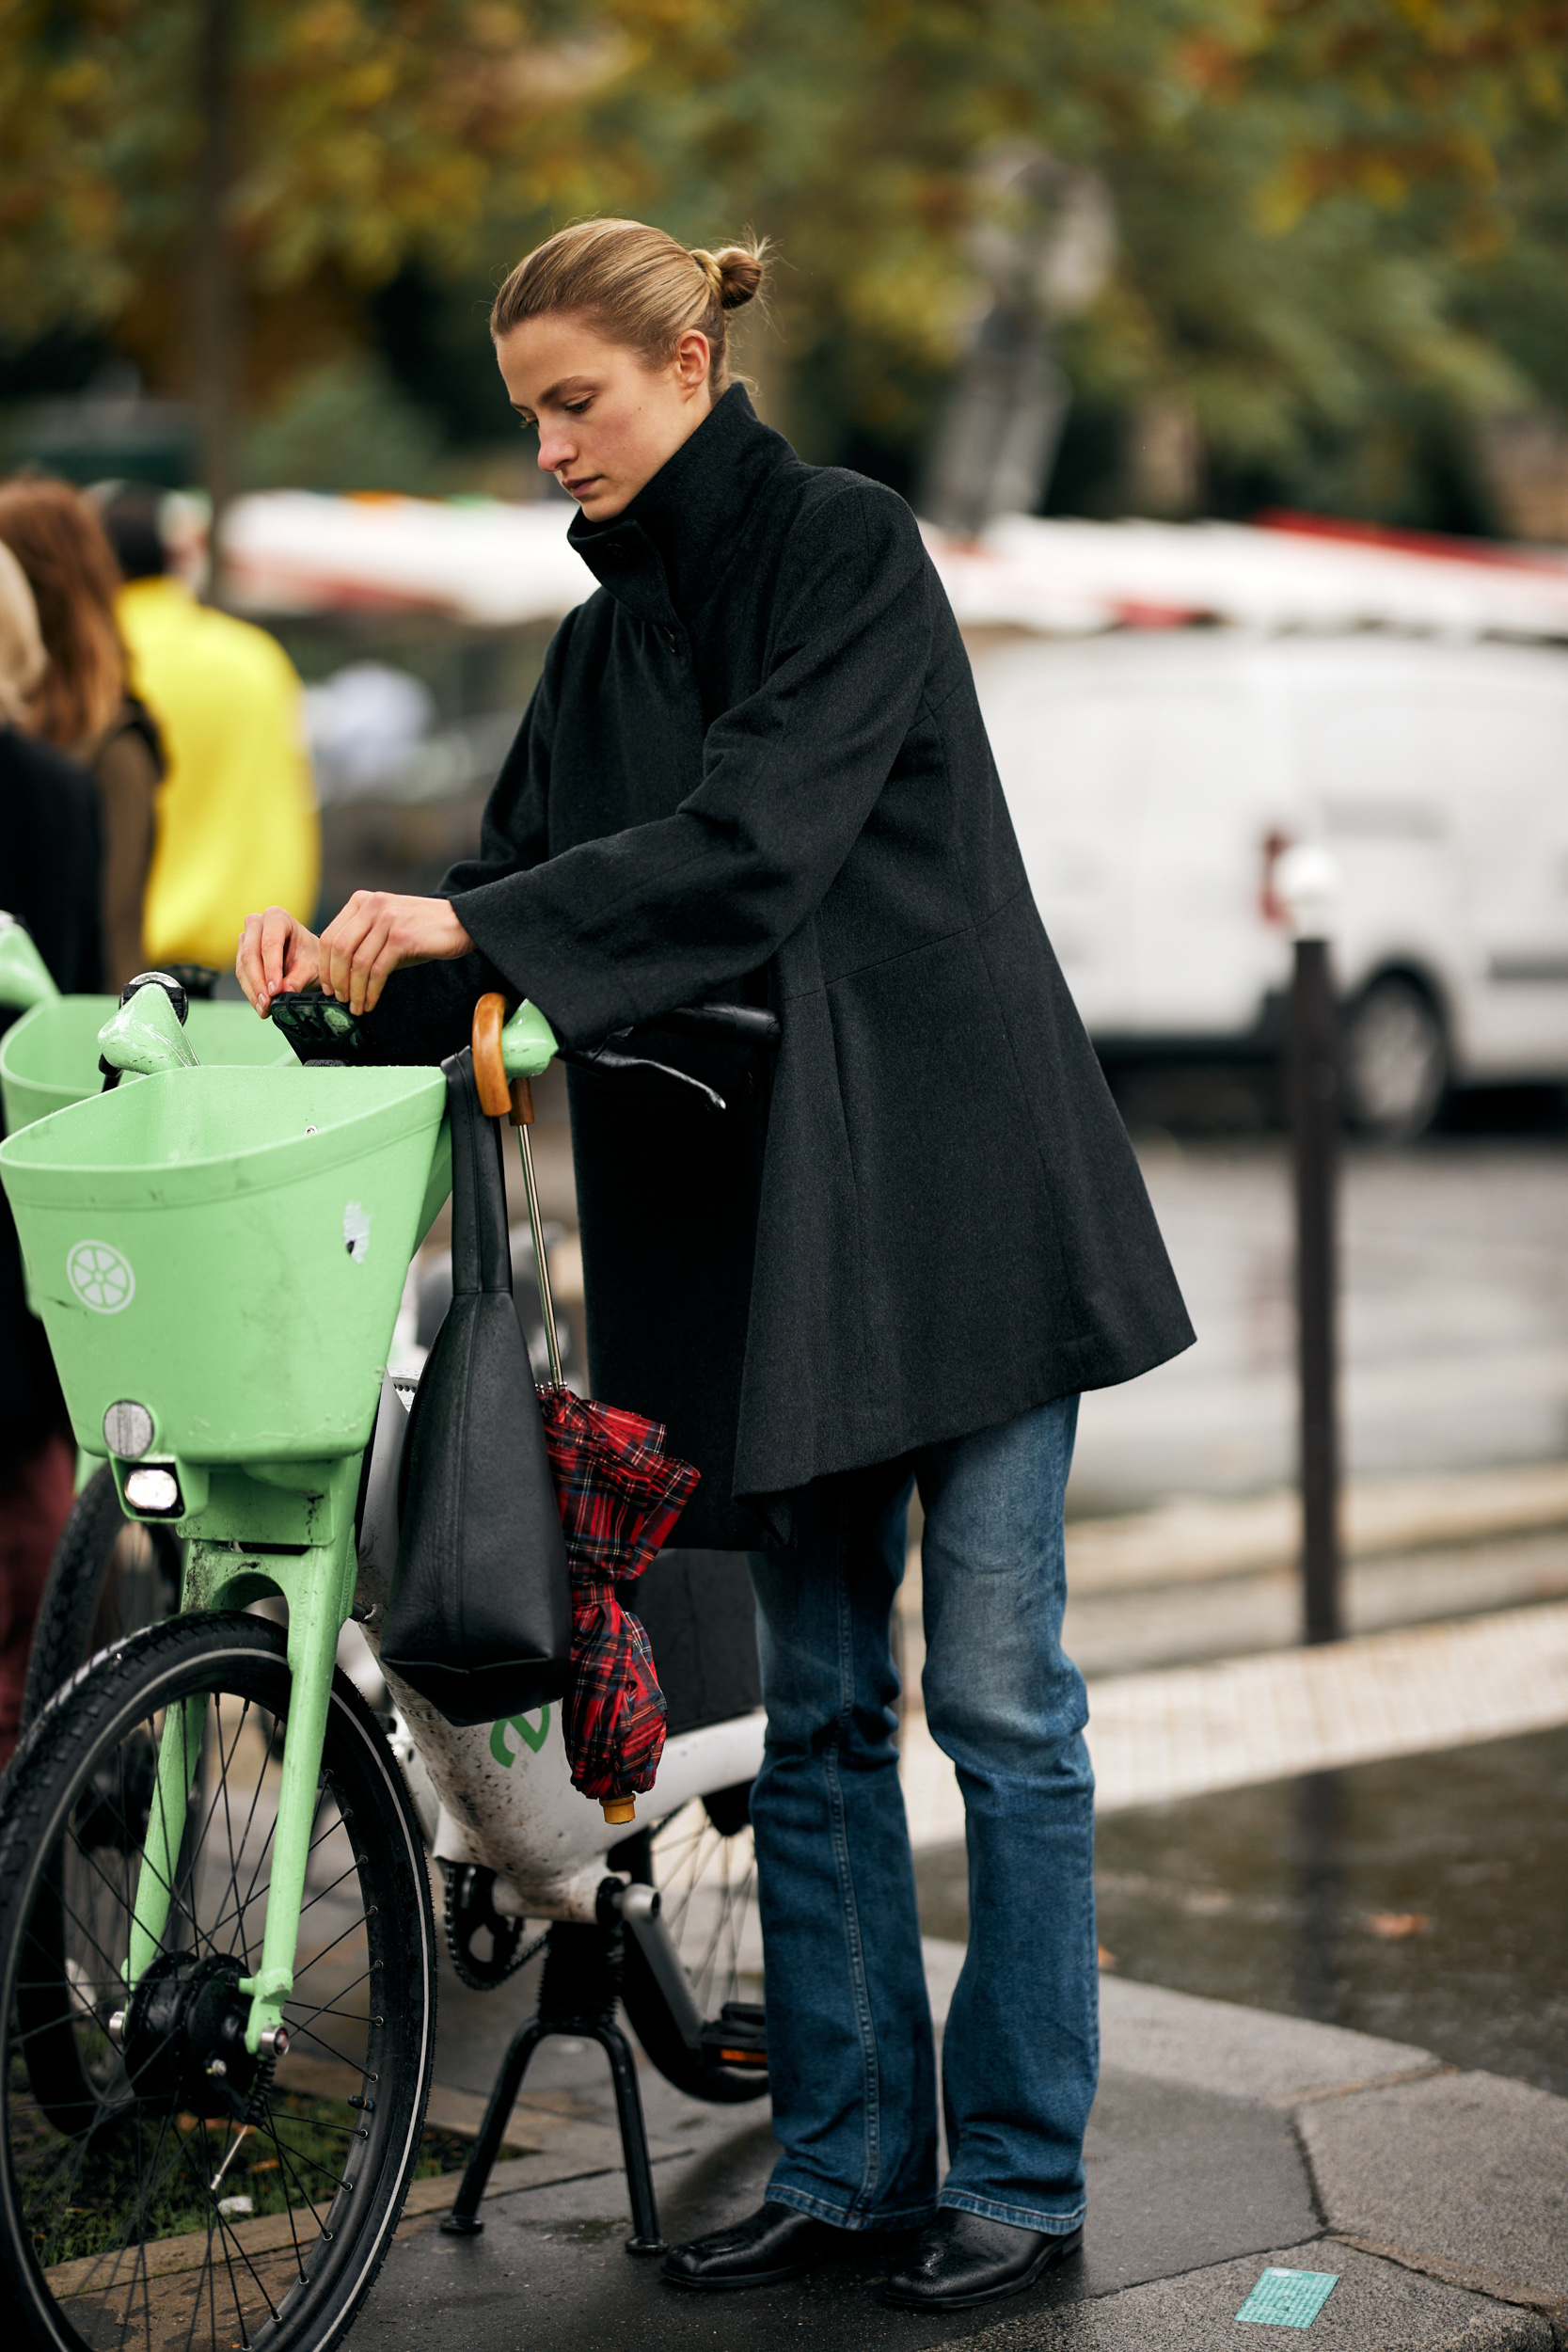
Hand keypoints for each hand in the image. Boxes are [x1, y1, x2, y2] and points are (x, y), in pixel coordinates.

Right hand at [238, 906, 320, 1014]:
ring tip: (265, 1008)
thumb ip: (298, 979)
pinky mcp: (241, 954)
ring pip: (243, 966)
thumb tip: (283, 992)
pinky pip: (241, 974)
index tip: (275, 991)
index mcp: (277, 917)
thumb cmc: (310, 956)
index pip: (270, 943)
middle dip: (259, 983)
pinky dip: (251, 991)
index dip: (271, 969)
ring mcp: (246, 938)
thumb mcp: (311, 967)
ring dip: (253, 990)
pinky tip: (260, 1005)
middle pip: (251, 954)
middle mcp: (258, 923)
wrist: (306, 957)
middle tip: (268, 1003)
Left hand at [316, 892, 473, 1015]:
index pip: (329, 935)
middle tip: (340, 999)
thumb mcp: (388, 929)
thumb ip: (364, 943)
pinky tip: (371, 1002)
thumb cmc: (425, 931)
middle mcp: (372, 906)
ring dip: (354, 990)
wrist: (462, 923)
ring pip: (357, 962)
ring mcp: (387, 920)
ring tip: (357, 1006)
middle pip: (338, 949)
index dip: (324, 965)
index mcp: (362, 901)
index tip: (328, 986)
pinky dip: (371, 991)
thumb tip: (341, 976)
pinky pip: (377, 970)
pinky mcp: (402, 937)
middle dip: (336, 980)